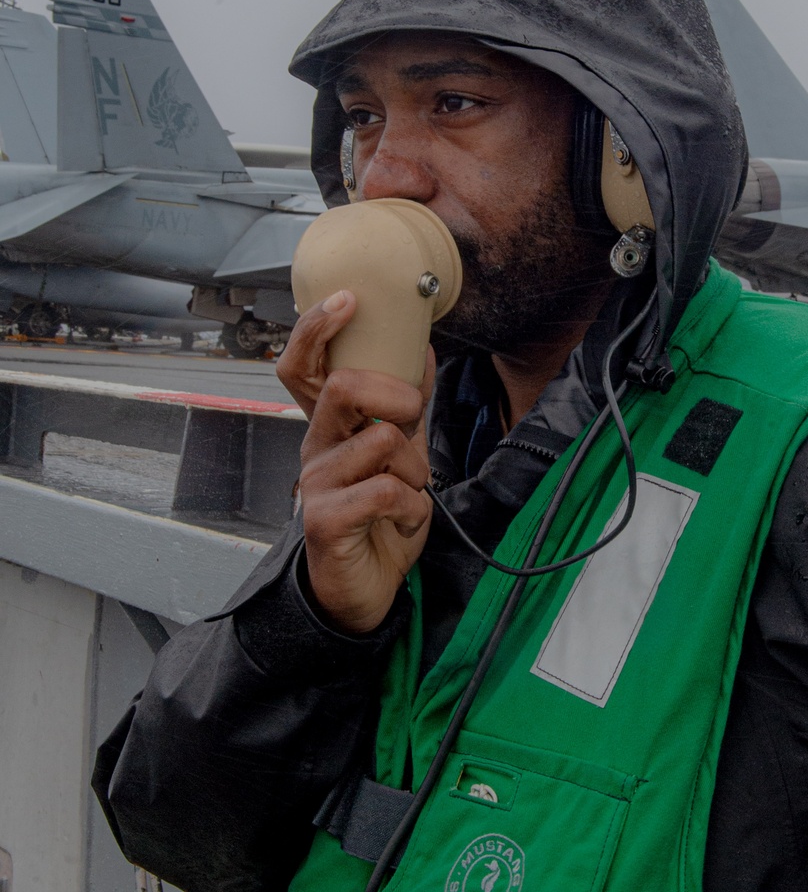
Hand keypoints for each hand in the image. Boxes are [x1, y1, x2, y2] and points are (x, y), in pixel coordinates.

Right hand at [276, 291, 434, 633]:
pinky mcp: (325, 519)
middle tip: (412, 424)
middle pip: (341, 388)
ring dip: (415, 469)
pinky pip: (386, 490)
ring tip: (410, 495)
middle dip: (396, 397)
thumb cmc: (378, 521)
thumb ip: (405, 409)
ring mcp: (315, 484)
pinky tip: (405, 522)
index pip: (301, 366)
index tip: (347, 300)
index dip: (316, 328)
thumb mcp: (400, 456)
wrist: (364, 591)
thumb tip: (422, 352)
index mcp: (328, 428)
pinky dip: (412, 507)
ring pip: (380, 440)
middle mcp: (314, 448)